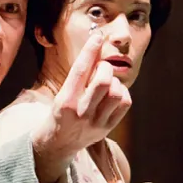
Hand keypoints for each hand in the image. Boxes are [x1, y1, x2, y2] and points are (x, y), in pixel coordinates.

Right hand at [30, 31, 131, 182]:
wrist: (57, 144)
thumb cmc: (59, 114)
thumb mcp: (61, 94)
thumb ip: (78, 77)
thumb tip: (94, 49)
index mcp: (65, 101)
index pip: (81, 70)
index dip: (90, 50)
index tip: (97, 37)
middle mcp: (81, 112)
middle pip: (103, 80)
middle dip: (104, 68)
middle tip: (100, 68)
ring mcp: (96, 122)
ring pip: (116, 92)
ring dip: (114, 81)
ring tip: (106, 84)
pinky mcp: (107, 128)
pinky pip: (125, 103)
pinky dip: (122, 93)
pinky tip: (113, 93)